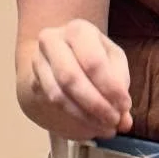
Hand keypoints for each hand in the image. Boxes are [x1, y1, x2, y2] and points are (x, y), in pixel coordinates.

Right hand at [28, 19, 132, 140]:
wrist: (61, 51)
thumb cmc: (94, 54)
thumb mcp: (113, 60)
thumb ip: (120, 87)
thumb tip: (125, 121)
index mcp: (78, 30)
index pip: (93, 61)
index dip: (110, 87)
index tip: (125, 106)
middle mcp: (52, 41)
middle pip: (71, 78)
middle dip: (96, 104)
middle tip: (114, 121)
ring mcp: (38, 61)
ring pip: (58, 95)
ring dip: (85, 116)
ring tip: (106, 127)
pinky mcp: (33, 80)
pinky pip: (53, 104)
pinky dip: (75, 118)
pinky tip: (92, 126)